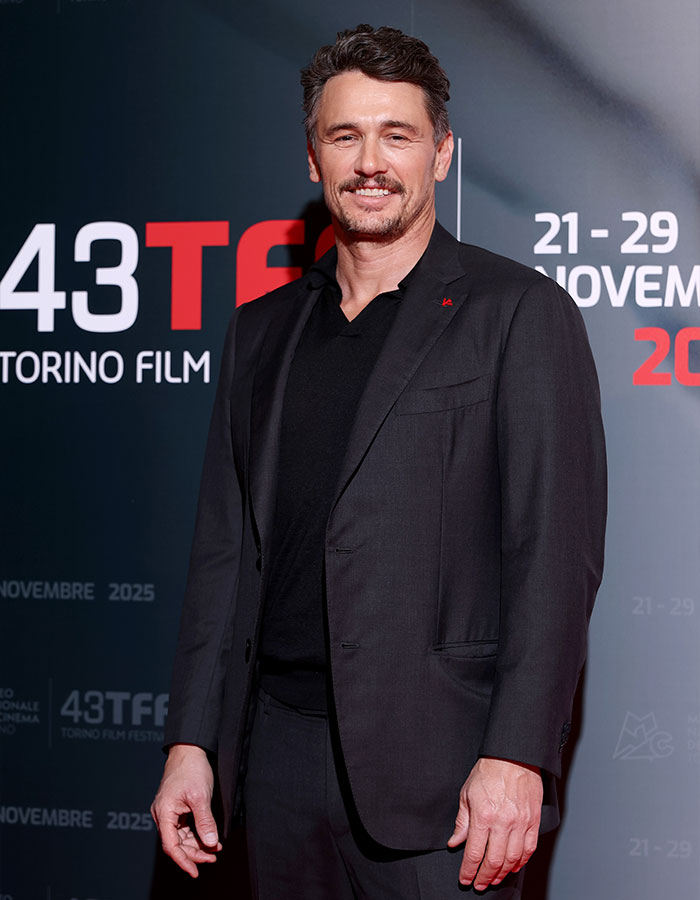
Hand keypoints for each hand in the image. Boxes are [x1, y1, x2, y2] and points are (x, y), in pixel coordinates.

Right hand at [151, 743, 221, 877]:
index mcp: (164, 812)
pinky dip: (196, 833)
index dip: (184, 861)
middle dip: (194, 852)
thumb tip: (210, 844)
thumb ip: (205, 822)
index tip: (195, 871)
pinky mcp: (175, 807)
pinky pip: (184, 826)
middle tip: (213, 857)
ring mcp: (168, 810)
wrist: (189, 749)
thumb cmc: (191, 768)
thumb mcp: (200, 796)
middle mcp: (162, 814)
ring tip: (215, 848)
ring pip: (181, 836)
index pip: (171, 846)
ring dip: (197, 843)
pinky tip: (209, 837)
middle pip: (176, 843)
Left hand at [447, 756, 541, 889]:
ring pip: (513, 859)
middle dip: (484, 877)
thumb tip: (454, 842)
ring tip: (494, 878)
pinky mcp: (533, 820)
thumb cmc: (488, 771)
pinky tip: (513, 866)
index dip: (468, 871)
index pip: (474, 853)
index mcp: (483, 815)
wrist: (513, 756)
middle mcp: (503, 822)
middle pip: (494, 861)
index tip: (465, 879)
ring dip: (502, 873)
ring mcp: (520, 822)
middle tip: (479, 884)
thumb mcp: (467, 793)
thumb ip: (462, 822)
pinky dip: (521, 862)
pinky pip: (529, 849)